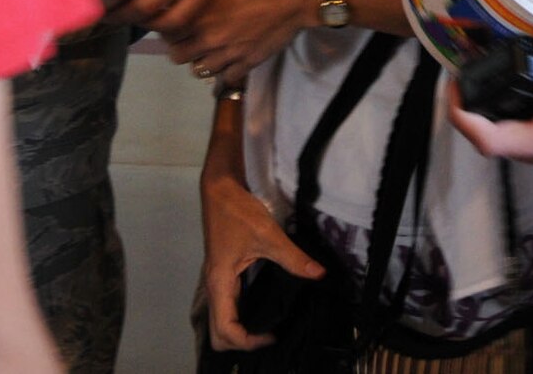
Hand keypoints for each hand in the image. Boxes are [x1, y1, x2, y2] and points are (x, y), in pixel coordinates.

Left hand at [166, 0, 315, 87]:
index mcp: (200, 12)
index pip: (166, 32)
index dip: (167, 28)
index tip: (173, 24)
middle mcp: (208, 36)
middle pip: (177, 56)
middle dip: (180, 47)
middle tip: (188, 38)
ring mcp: (227, 53)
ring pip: (198, 70)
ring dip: (200, 60)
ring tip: (209, 49)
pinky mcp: (246, 64)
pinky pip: (225, 78)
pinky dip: (224, 71)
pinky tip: (229, 59)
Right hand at [200, 170, 323, 352]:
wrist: (220, 188)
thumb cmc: (236, 210)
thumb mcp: (267, 234)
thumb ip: (293, 257)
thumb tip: (318, 273)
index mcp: (220, 282)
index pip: (225, 329)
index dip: (248, 342)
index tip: (272, 335)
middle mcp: (214, 286)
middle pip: (218, 334)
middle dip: (240, 343)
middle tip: (268, 336)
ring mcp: (217, 281)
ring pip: (220, 322)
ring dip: (239, 332)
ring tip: (266, 328)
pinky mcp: (223, 275)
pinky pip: (227, 307)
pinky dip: (240, 317)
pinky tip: (261, 310)